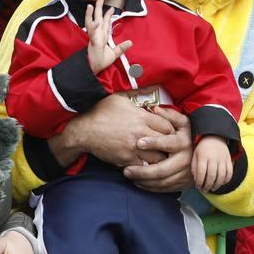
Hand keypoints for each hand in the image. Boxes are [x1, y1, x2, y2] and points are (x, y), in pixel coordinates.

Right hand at [50, 93, 175, 167]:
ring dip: (160, 156)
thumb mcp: (120, 98)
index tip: (168, 132)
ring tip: (159, 155)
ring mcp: (133, 148)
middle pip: (166, 142)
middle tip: (169, 146)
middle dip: (168, 144)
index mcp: (141, 117)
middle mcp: (140, 133)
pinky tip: (146, 162)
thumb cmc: (100, 112)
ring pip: (158, 157)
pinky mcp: (126, 159)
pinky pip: (144, 166)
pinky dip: (147, 166)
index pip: (167, 126)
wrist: (83, 130)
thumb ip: (138, 94)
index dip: (170, 130)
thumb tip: (153, 87)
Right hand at [84, 0, 132, 73]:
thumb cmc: (101, 61)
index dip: (108, 14)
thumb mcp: (114, 54)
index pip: (105, 22)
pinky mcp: (93, 43)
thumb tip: (130, 42)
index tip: (111, 7)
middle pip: (98, 18)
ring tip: (90, 6)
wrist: (94, 69)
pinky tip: (95, 21)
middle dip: (99, 8)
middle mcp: (98, 34)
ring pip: (92, 23)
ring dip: (90, 14)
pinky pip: (93, 34)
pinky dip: (93, 27)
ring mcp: (94, 38)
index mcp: (102, 36)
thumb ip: (121, 48)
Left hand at [124, 105, 195, 192]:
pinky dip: (151, 187)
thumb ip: (169, 116)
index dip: (153, 143)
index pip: (167, 143)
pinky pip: (165, 189)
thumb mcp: (183, 123)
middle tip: (126, 170)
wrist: (208, 153)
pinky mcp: (183, 184)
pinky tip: (140, 183)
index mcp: (183, 143)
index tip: (138, 143)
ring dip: (144, 181)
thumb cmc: (189, 136)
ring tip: (130, 176)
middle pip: (161, 170)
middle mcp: (184, 160)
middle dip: (142, 171)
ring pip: (162, 182)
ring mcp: (184, 174)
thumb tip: (153, 109)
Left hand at [193, 135, 232, 192]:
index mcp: (203, 156)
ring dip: (217, 185)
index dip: (199, 182)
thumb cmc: (203, 149)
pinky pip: (230, 173)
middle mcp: (214, 158)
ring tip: (212, 188)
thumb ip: (194, 168)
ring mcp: (223, 159)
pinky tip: (221, 183)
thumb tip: (197, 180)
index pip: (201, 173)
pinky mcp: (229, 160)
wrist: (215, 137)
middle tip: (205, 190)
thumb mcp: (195, 155)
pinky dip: (226, 180)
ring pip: (221, 176)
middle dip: (207, 186)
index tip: (198, 186)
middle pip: (211, 176)